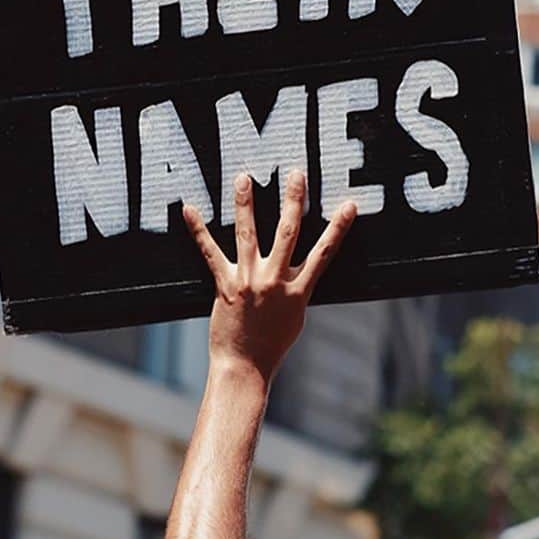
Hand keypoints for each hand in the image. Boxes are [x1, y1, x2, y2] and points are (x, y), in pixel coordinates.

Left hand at [182, 172, 356, 384]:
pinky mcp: (225, 284)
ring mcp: (249, 280)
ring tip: (243, 178)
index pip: (324, 253)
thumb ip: (298, 289)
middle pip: (288, 232)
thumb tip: (303, 268)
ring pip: (249, 233)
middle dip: (294, 200)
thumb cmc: (271, 345)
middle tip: (296, 174)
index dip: (338, 228)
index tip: (349, 205)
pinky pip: (210, 252)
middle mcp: (275, 281)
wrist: (244, 365)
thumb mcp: (295, 317)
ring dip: (246, 203)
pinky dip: (198, 230)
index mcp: (299, 291)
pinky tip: (189, 210)